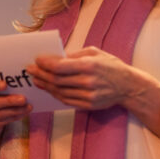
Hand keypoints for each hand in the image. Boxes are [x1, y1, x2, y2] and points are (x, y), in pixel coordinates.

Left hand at [27, 47, 159, 142]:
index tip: (36, 60)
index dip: (45, 64)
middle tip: (30, 70)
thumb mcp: (95, 53)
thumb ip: (74, 55)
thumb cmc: (111, 65)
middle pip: (57, 80)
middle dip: (41, 74)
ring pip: (59, 92)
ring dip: (45, 85)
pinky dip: (55, 94)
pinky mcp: (88, 105)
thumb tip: (55, 57)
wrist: (129, 86)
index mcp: (90, 65)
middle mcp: (88, 82)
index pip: (60, 66)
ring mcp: (88, 96)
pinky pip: (66, 100)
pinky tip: (48, 88)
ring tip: (36, 79)